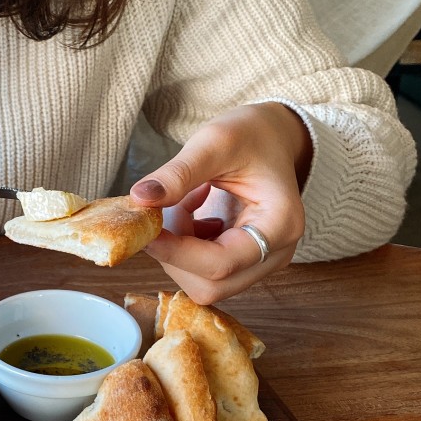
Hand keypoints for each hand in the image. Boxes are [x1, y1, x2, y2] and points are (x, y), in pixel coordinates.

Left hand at [130, 103, 312, 303]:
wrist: (272, 138)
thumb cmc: (251, 135)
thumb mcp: (215, 142)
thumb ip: (178, 173)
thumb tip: (140, 198)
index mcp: (280, 226)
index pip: (221, 264)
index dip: (176, 253)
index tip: (146, 231)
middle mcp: (275, 254)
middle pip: (210, 285)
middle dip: (176, 254)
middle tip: (168, 210)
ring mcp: (260, 264)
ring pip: (202, 283)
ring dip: (178, 250)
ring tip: (185, 205)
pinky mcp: (241, 266)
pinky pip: (202, 274)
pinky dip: (184, 248)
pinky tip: (192, 214)